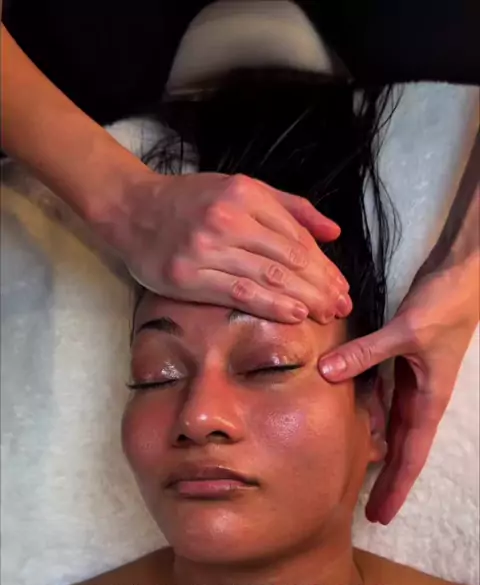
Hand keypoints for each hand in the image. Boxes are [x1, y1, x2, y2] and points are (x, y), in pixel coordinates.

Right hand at [104, 170, 351, 323]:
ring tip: (327, 314)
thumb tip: (333, 233)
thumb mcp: (241, 189)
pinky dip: (271, 305)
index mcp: (245, 194)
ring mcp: (207, 248)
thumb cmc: (191, 201)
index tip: (342, 286)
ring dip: (304, 299)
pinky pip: (240, 293)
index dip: (323, 265)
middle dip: (320, 285)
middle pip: (287, 258)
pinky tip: (294, 315)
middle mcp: (228, 219)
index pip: (296, 236)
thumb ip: (290, 209)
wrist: (132, 210)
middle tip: (342, 307)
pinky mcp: (190, 276)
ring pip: (268, 276)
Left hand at [318, 254, 478, 522]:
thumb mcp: (406, 330)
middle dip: (387, 481)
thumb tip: (326, 374)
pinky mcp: (404, 363)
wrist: (464, 274)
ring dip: (377, 452)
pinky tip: (352, 423)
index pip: (410, 455)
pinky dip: (369, 415)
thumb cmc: (446, 304)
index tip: (381, 515)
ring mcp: (414, 381)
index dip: (395, 487)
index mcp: (428, 400)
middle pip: (401, 450)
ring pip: (391, 426)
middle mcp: (421, 397)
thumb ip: (366, 353)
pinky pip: (384, 398)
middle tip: (369, 513)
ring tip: (357, 476)